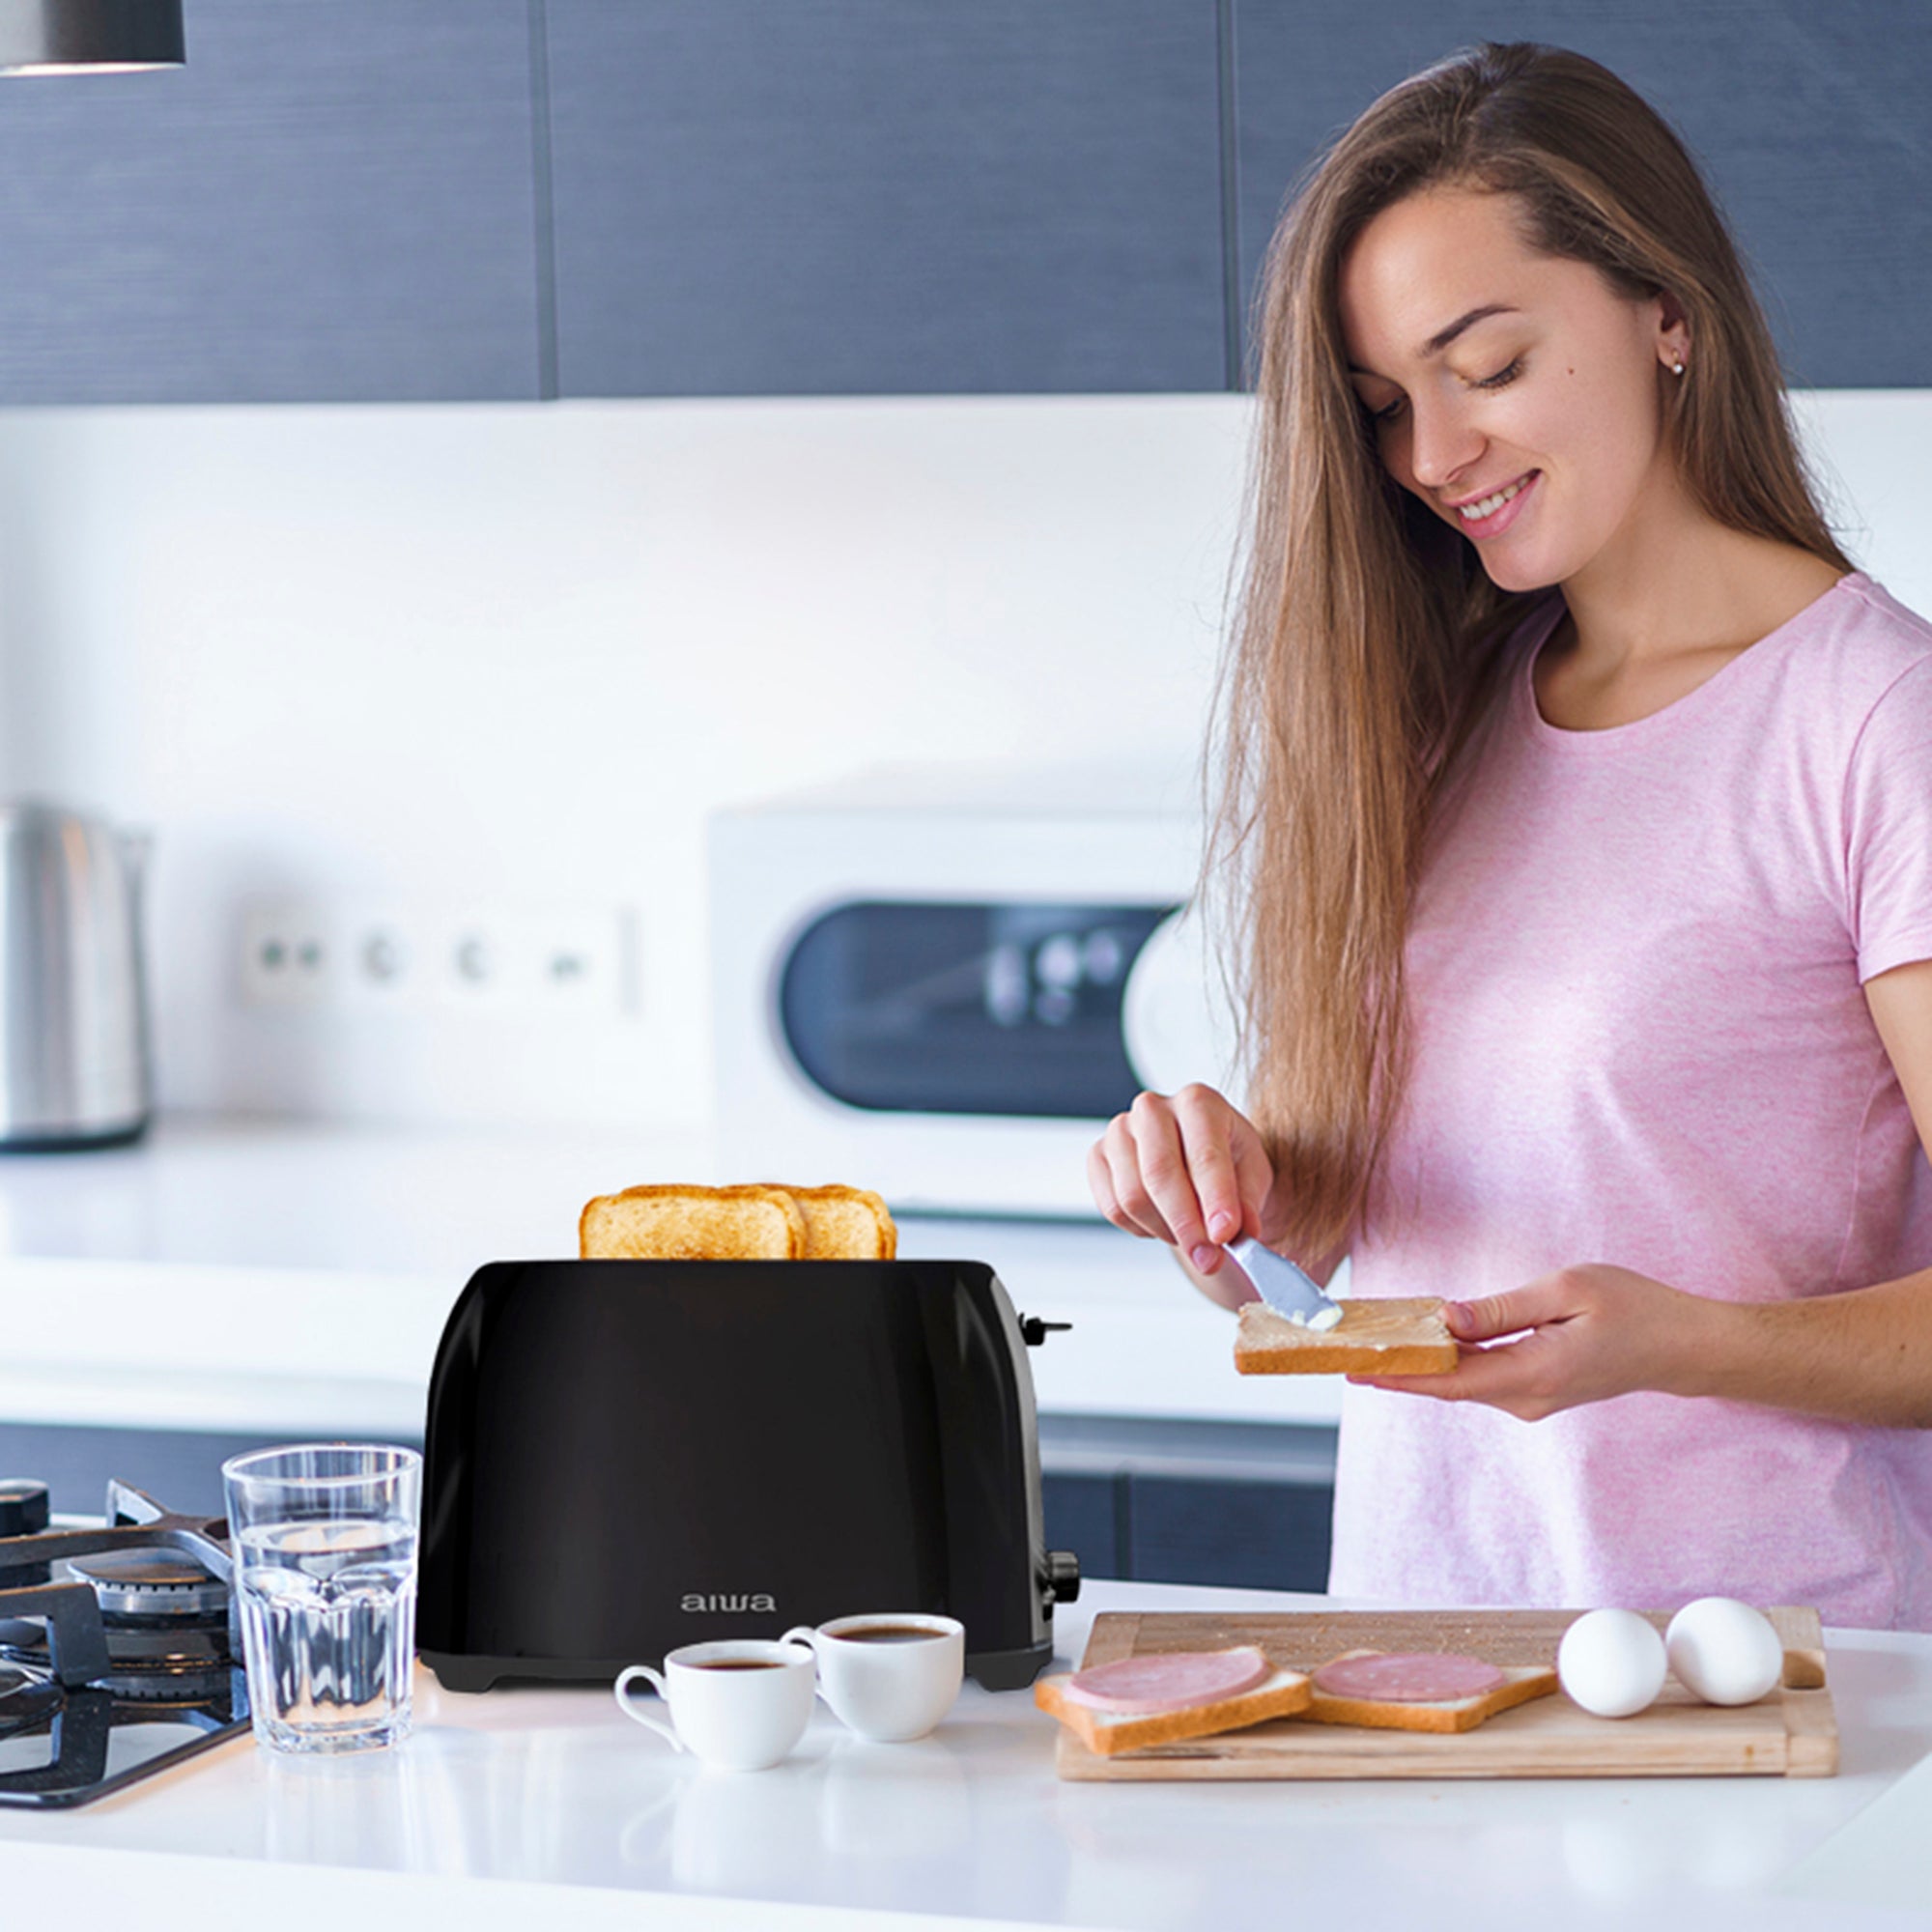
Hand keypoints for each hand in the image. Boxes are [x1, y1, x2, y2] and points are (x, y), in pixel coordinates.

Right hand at [1087, 1085, 1274, 1277]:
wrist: (1201, 1161)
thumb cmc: (1230, 1163)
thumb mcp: (1254, 1178)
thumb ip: (1247, 1204)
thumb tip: (1237, 1232)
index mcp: (1198, 1101)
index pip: (1204, 1154)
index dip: (1215, 1199)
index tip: (1224, 1235)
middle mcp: (1154, 1108)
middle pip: (1160, 1174)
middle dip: (1186, 1225)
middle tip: (1208, 1259)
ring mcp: (1119, 1130)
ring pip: (1133, 1196)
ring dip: (1166, 1230)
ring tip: (1191, 1236)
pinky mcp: (1097, 1156)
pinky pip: (1113, 1208)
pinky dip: (1142, 1228)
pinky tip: (1163, 1223)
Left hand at [1350, 1264, 1714, 1420]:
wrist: (1682, 1346)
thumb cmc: (1633, 1308)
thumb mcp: (1566, 1291)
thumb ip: (1502, 1309)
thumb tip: (1447, 1320)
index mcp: (1534, 1373)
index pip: (1449, 1380)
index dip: (1399, 1375)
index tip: (1355, 1368)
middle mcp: (1528, 1398)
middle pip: (1448, 1385)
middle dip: (1398, 1367)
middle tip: (1348, 1348)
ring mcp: (1534, 1400)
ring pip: (1464, 1383)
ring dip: (1422, 1364)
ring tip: (1375, 1341)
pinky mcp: (1538, 1391)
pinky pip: (1483, 1379)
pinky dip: (1451, 1363)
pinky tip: (1426, 1343)